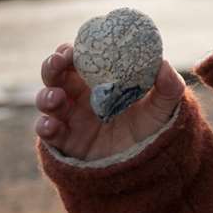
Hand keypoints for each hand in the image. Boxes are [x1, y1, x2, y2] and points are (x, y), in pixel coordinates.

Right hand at [34, 43, 184, 160]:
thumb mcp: (162, 108)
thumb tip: (164, 65)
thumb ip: (168, 87)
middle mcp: (79, 97)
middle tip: (59, 62)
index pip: (78, 59)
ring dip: (46, 96)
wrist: (146, 164)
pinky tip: (52, 125)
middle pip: (56, 75)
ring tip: (56, 97)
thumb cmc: (151, 129)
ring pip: (47, 100)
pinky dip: (45, 127)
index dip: (71, 50)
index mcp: (98, 81)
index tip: (73, 48)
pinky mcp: (65, 142)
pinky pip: (47, 132)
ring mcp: (70, 119)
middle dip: (52, 66)